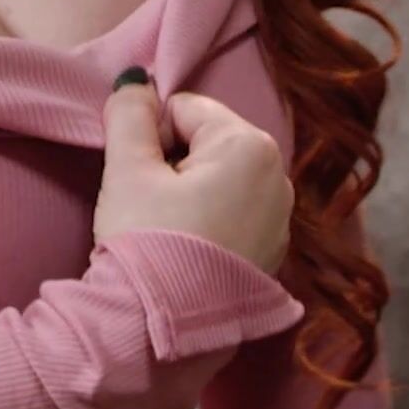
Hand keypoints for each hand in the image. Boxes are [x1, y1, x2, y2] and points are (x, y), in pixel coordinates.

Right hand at [93, 70, 293, 272]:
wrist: (165, 329)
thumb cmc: (147, 239)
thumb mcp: (127, 169)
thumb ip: (129, 114)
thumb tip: (136, 80)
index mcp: (250, 145)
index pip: (186, 110)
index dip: (151, 136)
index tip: (136, 174)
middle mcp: (278, 176)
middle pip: (208, 143)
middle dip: (174, 163)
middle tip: (147, 202)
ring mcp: (281, 219)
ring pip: (222, 180)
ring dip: (191, 192)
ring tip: (165, 228)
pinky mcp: (273, 254)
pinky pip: (236, 216)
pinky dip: (210, 221)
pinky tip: (186, 249)